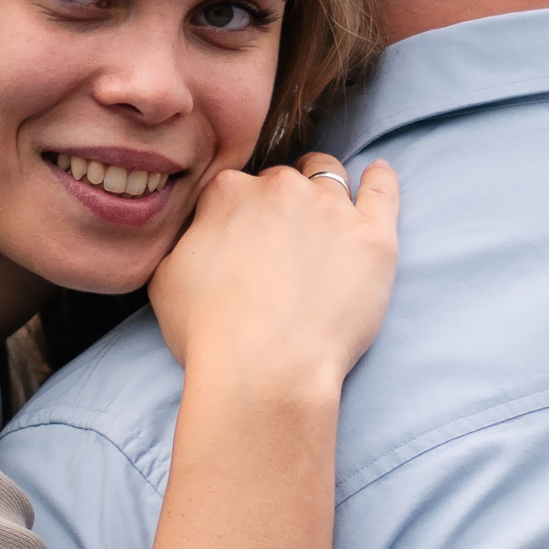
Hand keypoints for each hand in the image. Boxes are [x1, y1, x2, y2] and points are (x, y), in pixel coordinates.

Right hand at [146, 152, 399, 403]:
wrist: (264, 371)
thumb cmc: (210, 335)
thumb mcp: (166, 277)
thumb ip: (187, 238)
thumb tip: (200, 231)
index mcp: (227, 192)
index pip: (238, 186)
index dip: (242, 214)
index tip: (246, 239)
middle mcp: (280, 187)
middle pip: (285, 180)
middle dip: (284, 205)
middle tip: (284, 246)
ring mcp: (330, 208)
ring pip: (330, 178)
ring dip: (325, 193)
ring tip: (326, 223)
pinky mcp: (372, 236)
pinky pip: (382, 190)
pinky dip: (380, 180)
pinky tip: (377, 176)